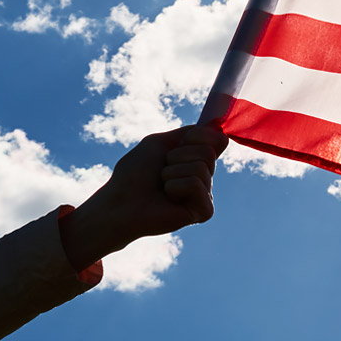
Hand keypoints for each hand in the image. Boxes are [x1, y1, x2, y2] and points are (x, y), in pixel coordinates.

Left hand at [60, 123, 228, 270]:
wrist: (120, 202)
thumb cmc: (135, 174)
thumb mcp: (160, 143)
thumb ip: (189, 133)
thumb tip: (219, 129)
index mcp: (196, 161)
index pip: (218, 139)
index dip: (199, 136)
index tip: (179, 143)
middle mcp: (205, 178)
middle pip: (208, 152)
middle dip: (178, 156)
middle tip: (162, 170)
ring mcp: (205, 195)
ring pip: (200, 168)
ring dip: (172, 172)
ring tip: (162, 186)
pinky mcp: (204, 211)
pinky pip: (196, 184)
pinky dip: (176, 186)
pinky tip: (168, 198)